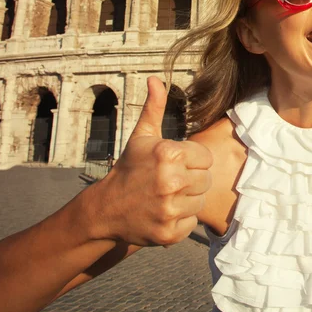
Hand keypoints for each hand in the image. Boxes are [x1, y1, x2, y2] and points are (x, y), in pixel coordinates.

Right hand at [94, 76, 211, 245]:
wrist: (105, 208)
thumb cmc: (130, 168)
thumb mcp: (142, 136)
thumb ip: (154, 107)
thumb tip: (155, 78)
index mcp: (169, 154)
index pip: (206, 158)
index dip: (191, 160)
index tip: (174, 164)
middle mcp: (171, 181)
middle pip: (206, 180)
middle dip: (190, 180)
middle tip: (169, 181)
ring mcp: (169, 209)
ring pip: (201, 201)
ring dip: (187, 199)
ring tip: (166, 196)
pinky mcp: (169, 233)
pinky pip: (192, 223)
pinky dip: (180, 220)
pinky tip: (163, 212)